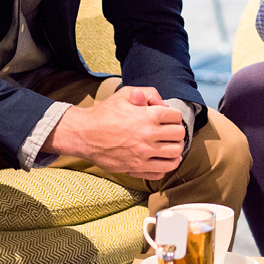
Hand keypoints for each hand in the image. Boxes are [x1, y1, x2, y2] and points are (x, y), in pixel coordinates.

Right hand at [43, 86, 184, 178]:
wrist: (84, 134)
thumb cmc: (105, 112)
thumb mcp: (125, 93)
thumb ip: (148, 93)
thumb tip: (163, 104)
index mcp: (148, 116)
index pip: (177, 117)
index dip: (174, 117)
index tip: (169, 119)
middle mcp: (148, 135)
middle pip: (179, 136)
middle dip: (177, 133)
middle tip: (171, 133)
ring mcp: (143, 153)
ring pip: (175, 155)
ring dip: (175, 150)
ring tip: (169, 147)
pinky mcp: (136, 168)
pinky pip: (162, 171)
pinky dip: (165, 165)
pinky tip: (161, 159)